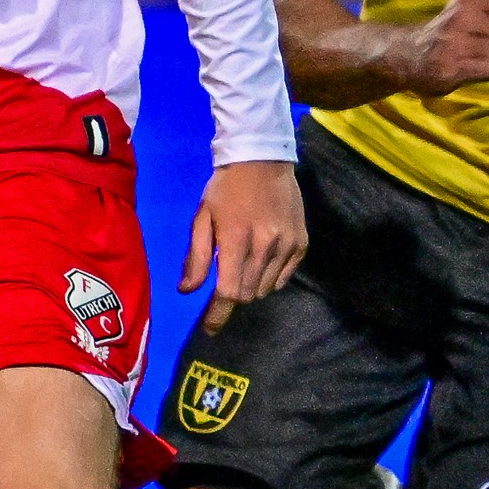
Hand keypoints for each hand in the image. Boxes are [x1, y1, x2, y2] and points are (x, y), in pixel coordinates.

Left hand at [183, 159, 305, 331]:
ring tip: (245, 263)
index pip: (229, 291)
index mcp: (236, 239)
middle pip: (248, 294)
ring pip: (266, 288)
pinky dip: (271, 276)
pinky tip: (263, 258)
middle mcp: (265, 246)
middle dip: (233, 296)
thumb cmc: (225, 188)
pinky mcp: (301, 243)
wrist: (263, 159)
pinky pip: (284, 277)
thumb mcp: (202, 218)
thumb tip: (187, 291)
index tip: (210, 328)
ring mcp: (287, 245)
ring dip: (252, 285)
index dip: (218, 314)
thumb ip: (197, 257)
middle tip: (226, 281)